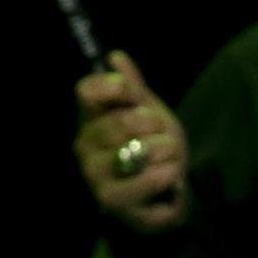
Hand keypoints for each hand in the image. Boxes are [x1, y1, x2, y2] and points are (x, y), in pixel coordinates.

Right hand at [73, 48, 190, 238]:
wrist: (166, 197)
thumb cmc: (154, 152)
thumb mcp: (150, 115)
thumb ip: (135, 89)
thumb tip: (116, 57)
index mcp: (91, 119)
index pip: (86, 92)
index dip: (112, 87)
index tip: (132, 92)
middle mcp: (85, 145)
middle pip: (118, 122)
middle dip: (153, 125)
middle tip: (165, 134)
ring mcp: (95, 174)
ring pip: (134, 151)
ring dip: (165, 152)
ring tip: (171, 157)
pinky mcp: (111, 200)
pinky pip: (144, 180)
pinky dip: (166, 174)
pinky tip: (171, 174)